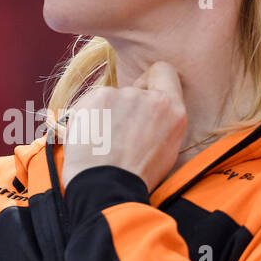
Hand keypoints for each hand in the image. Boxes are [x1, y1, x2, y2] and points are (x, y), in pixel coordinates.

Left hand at [58, 60, 187, 193]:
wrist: (107, 189)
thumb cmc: (134, 178)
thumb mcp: (166, 150)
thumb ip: (162, 121)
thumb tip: (148, 112)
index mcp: (173, 110)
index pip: (164, 71)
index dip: (150, 82)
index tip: (143, 99)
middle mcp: (150, 98)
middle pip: (133, 89)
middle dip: (125, 107)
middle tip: (119, 137)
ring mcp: (122, 95)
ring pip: (109, 98)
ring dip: (104, 115)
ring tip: (102, 143)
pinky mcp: (96, 98)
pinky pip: (89, 103)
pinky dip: (86, 118)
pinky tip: (88, 139)